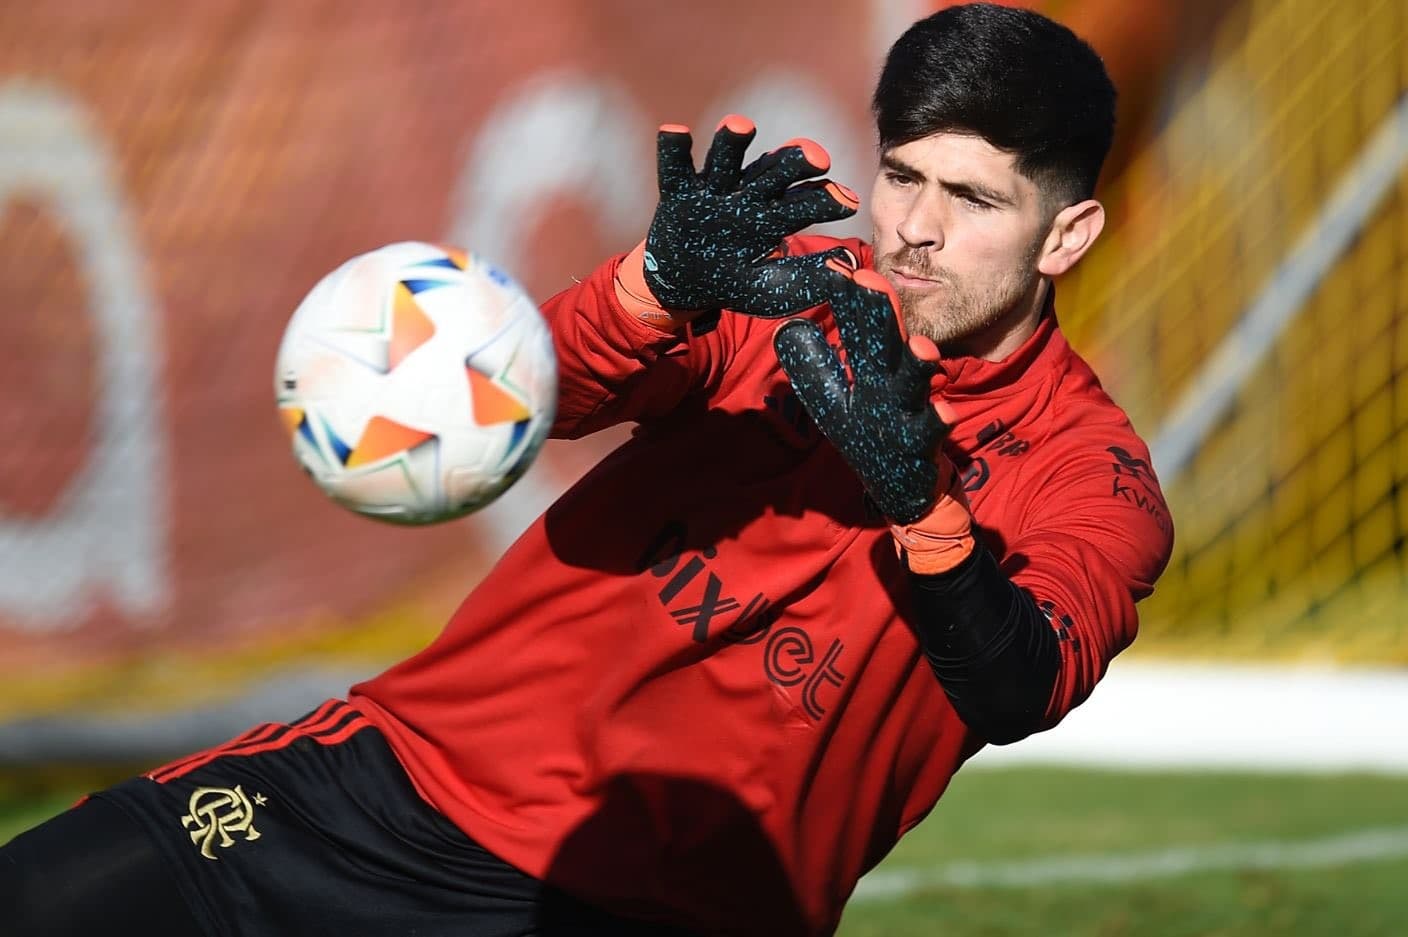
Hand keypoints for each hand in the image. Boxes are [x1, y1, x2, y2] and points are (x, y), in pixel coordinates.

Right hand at [616, 115, 859, 325]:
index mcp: (774, 215)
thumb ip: (807, 278)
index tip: (848, 202)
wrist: (684, 284)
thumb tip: (847, 266)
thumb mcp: (772, 289)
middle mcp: (747, 194)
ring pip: (725, 159)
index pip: (805, 201)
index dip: (825, 199)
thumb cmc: (734, 282)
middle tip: (818, 158)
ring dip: (733, 141)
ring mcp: (712, 190)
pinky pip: (674, 168)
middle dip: (794, 162)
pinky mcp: (677, 192)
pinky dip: (673, 150)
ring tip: (743, 127)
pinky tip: (676, 132)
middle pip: (774, 171)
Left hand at [773, 263, 974, 573]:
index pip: (856, 326)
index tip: (832, 267)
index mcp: (869, 367)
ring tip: (918, 343)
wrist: (907, 486)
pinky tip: (944, 413)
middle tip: (868, 280)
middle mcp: (892, 382)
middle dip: (879, 312)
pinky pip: (931, 433)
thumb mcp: (833, 398)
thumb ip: (813, 363)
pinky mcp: (923, 446)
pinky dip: (937, 422)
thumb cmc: (869, 432)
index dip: (846, 298)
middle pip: (885, 342)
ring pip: (914, 384)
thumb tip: (788, 326)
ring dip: (917, 362)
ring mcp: (910, 412)